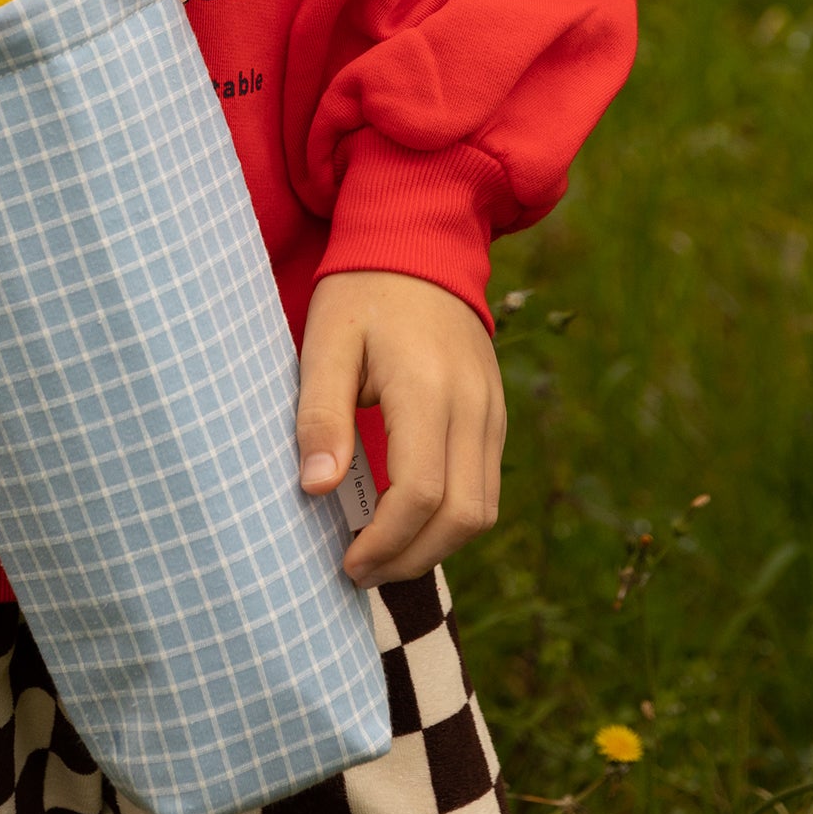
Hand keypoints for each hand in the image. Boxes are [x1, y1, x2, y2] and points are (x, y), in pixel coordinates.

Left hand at [297, 269, 505, 588]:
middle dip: (411, 558)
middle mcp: (472, 405)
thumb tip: (316, 490)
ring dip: (435, 546)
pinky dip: (453, 518)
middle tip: (359, 570)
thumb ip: (321, 415)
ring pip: (483, 510)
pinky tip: (410, 520)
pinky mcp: (496, 415)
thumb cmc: (362, 293)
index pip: (420, 492)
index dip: (385, 542)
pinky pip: (487, 486)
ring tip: (382, 553)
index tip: (345, 561)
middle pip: (461, 516)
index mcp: (426, 387)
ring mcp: (492, 411)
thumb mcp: (326, 343)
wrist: (419, 243)